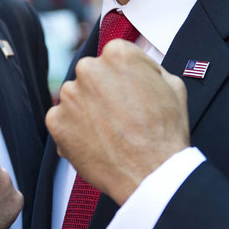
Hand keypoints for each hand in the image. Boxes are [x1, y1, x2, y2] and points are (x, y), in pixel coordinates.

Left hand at [46, 39, 189, 204]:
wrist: (151, 175)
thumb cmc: (165, 133)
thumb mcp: (173, 87)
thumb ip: (151, 68)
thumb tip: (141, 66)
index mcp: (117, 54)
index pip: (114, 56)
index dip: (126, 76)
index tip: (131, 92)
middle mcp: (88, 68)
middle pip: (92, 74)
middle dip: (103, 90)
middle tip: (120, 114)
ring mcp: (69, 95)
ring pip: (76, 97)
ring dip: (88, 109)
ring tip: (110, 132)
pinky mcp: (55, 121)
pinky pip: (62, 120)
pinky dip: (74, 130)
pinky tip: (96, 142)